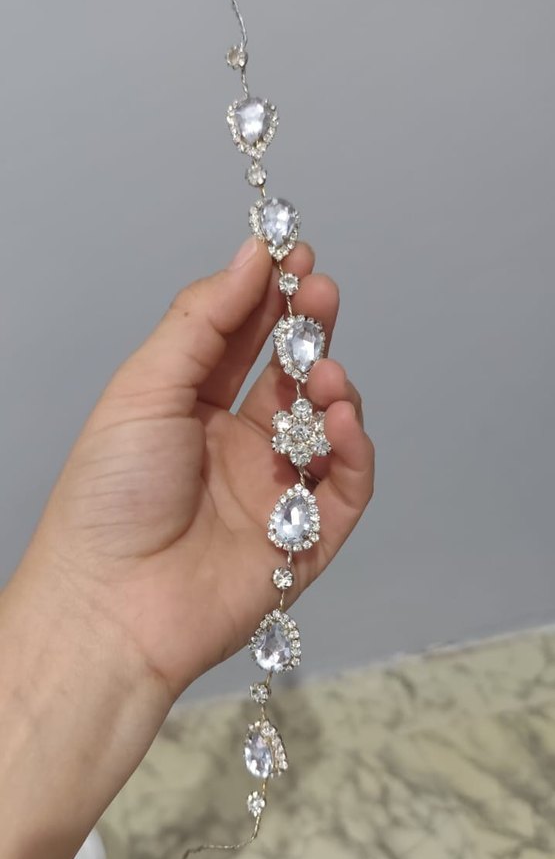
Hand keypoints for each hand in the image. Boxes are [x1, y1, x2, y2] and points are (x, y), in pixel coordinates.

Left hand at [19, 237, 373, 700]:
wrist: (111, 604)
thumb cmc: (109, 498)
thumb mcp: (146, 388)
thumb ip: (203, 321)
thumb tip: (249, 256)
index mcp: (191, 409)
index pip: (243, 339)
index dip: (269, 295)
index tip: (292, 254)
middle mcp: (236, 445)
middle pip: (292, 374)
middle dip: (309, 330)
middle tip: (320, 294)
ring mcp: (273, 490)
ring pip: (328, 424)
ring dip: (332, 387)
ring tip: (319, 372)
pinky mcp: (306, 538)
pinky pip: (347, 485)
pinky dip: (354, 447)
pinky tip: (341, 418)